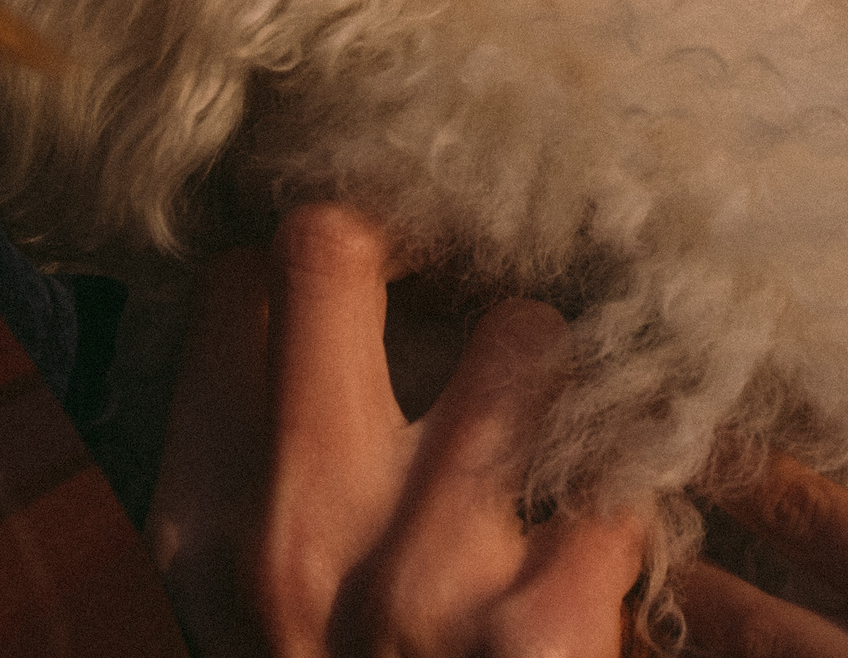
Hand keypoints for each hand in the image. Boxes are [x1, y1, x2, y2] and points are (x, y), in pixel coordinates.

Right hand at [147, 203, 649, 656]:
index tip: (381, 240)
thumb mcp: (238, 606)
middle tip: (472, 250)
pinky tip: (631, 542)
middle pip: (337, 246)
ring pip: (525, 335)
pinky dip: (644, 502)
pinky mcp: (547, 625)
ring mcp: (420, 570)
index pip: (235, 287)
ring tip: (571, 433)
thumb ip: (253, 466)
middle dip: (414, 228)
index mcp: (203, 525)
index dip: (316, 239)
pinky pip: (629, 472)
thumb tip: (290, 298)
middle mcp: (294, 528)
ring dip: (564, 377)